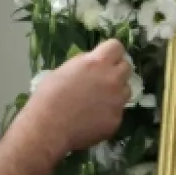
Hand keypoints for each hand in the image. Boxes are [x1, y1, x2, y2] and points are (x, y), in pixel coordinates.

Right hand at [23, 39, 132, 156]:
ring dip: (116, 92)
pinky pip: (118, 111)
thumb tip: (93, 64)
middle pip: (127, 67)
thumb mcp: (64, 70)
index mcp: (97, 63)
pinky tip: (93, 118)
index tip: (105, 58)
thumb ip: (84, 64)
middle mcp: (112, 79)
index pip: (117, 47)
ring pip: (126, 90)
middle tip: (103, 79)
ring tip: (98, 101)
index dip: (111, 52)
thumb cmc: (48, 97)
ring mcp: (117, 101)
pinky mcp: (116, 119)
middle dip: (116, 71)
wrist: (49, 128)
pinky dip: (108, 113)